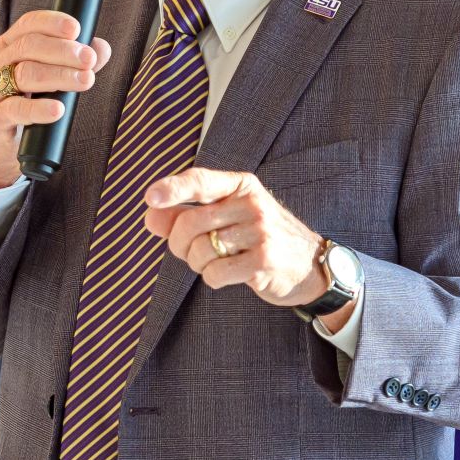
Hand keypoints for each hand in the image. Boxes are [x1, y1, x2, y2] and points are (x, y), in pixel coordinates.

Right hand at [0, 12, 110, 189]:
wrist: (0, 144)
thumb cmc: (27, 103)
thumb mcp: (50, 79)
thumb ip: (75, 62)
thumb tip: (101, 48)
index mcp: (8, 47)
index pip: (28, 24)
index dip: (52, 22)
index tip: (76, 29)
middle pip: (29, 46)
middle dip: (63, 51)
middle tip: (89, 59)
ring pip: (25, 74)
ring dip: (60, 76)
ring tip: (86, 81)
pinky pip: (16, 110)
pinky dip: (39, 109)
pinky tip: (58, 109)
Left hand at [142, 168, 333, 312]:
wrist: (309, 265)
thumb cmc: (257, 238)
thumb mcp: (226, 217)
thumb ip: (185, 214)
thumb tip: (150, 217)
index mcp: (240, 185)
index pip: (201, 180)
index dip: (173, 189)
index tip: (150, 198)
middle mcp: (252, 203)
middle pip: (190, 223)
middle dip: (179, 244)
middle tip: (191, 251)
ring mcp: (261, 232)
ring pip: (200, 251)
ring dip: (198, 264)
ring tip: (218, 261)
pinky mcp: (264, 261)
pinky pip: (215, 273)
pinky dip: (213, 278)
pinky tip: (231, 273)